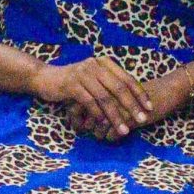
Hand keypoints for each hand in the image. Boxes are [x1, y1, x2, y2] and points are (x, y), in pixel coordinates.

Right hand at [23, 54, 153, 140]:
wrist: (44, 78)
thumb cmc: (72, 82)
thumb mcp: (92, 79)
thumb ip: (109, 85)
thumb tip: (132, 101)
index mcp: (104, 63)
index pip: (127, 79)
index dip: (140, 94)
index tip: (149, 108)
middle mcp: (95, 65)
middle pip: (119, 88)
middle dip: (132, 106)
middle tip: (142, 120)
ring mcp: (83, 74)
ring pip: (105, 98)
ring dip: (116, 116)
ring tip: (124, 129)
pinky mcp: (71, 84)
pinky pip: (89, 102)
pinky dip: (98, 114)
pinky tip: (103, 125)